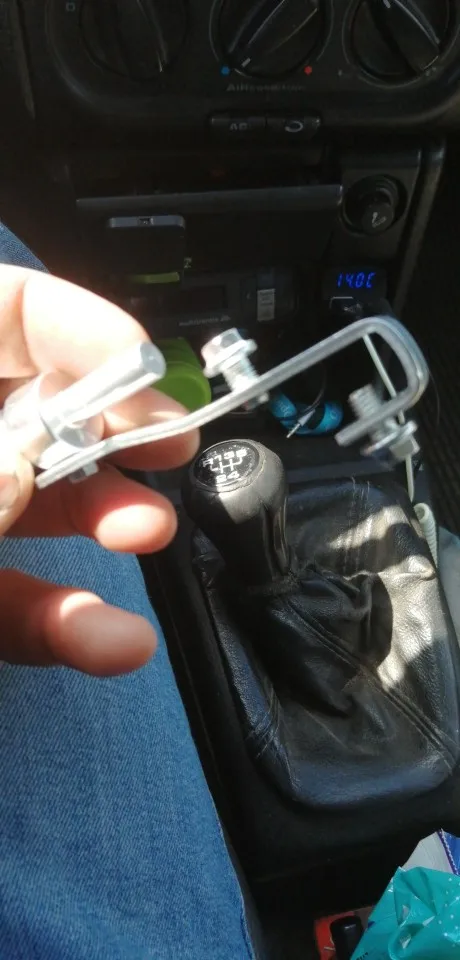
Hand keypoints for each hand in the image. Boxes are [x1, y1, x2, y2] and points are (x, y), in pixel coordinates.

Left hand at [0, 266, 198, 674]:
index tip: (145, 363)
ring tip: (151, 530)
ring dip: (102, 519)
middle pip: (37, 406)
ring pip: (33, 507)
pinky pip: (15, 603)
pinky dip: (66, 625)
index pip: (4, 311)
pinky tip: (117, 642)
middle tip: (171, 442)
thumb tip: (26, 474)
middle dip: (111, 423)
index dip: (77, 326)